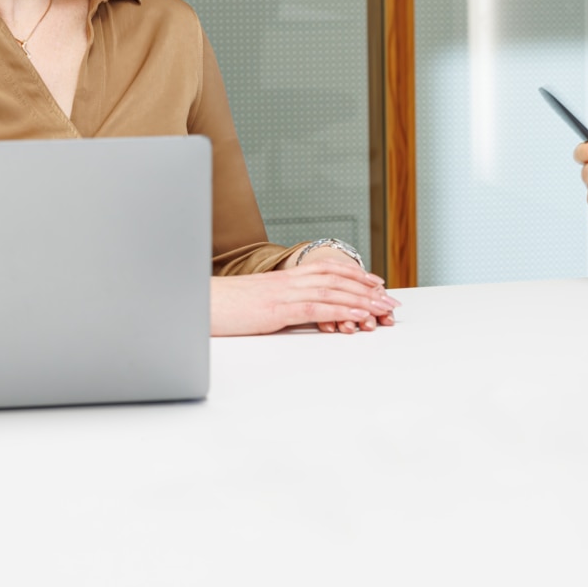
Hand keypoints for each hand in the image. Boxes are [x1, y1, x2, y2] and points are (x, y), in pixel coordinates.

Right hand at [210, 252, 399, 336]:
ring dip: (362, 299)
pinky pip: (317, 307)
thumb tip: (290, 312)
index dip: (354, 274)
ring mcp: (284, 293)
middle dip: (367, 288)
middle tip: (390, 298)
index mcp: (283, 278)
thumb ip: (276, 303)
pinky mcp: (278, 309)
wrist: (197, 303)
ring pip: (333, 291)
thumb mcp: (255, 302)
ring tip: (384, 308)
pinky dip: (342, 310)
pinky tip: (360, 316)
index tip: (375, 282)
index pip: (327, 270)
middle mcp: (288, 281)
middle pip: (337, 279)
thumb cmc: (221, 306)